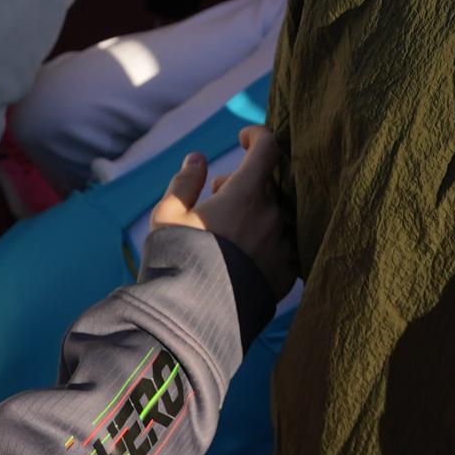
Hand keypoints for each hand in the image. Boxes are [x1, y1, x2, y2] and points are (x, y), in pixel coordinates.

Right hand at [146, 125, 294, 289]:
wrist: (194, 319)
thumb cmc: (176, 262)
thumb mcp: (167, 216)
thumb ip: (185, 182)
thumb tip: (198, 159)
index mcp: (246, 194)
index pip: (268, 147)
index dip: (257, 136)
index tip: (243, 138)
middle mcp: (272, 216)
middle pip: (269, 182)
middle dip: (245, 181)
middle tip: (219, 194)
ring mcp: (283, 245)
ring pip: (277, 214)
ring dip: (258, 211)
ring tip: (230, 227)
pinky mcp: (287, 272)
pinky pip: (283, 244)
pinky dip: (267, 239)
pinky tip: (243, 252)